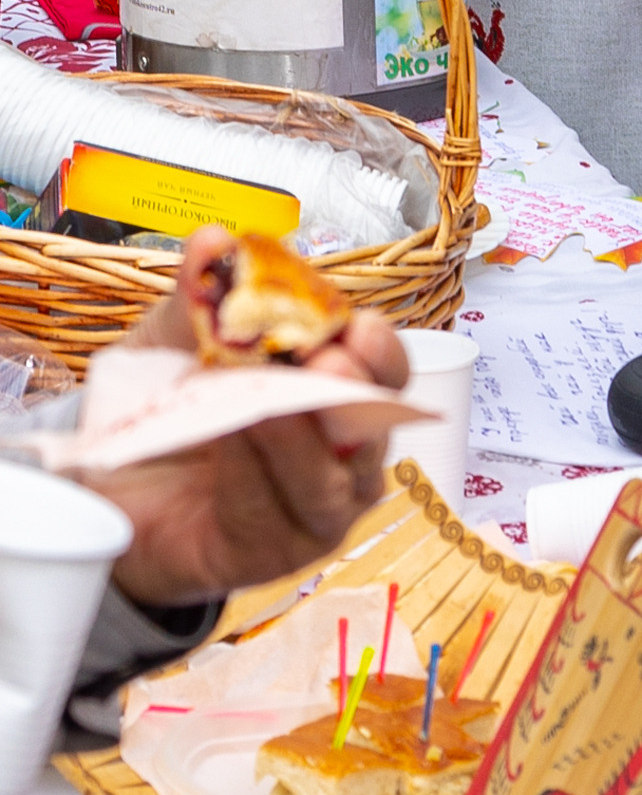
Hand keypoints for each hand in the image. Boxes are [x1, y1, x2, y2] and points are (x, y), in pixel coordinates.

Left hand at [89, 228, 404, 607]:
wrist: (104, 490)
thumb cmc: (164, 411)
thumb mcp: (177, 342)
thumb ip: (201, 295)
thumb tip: (215, 240)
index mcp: (333, 393)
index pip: (384, 373)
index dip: (379, 352)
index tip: (356, 327)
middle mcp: (340, 455)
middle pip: (375, 428)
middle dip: (354, 395)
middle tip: (330, 365)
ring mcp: (314, 511)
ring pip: (333, 480)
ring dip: (302, 439)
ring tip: (268, 405)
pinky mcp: (272, 555)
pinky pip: (277, 517)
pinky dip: (257, 479)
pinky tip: (235, 446)